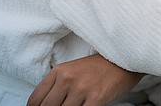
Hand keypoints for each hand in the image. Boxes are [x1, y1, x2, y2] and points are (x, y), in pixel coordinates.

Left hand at [27, 53, 142, 105]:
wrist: (126, 60)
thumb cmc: (99, 68)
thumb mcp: (74, 70)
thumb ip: (57, 86)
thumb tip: (44, 105)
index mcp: (59, 71)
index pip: (35, 100)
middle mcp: (68, 79)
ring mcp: (81, 89)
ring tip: (77, 105)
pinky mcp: (96, 99)